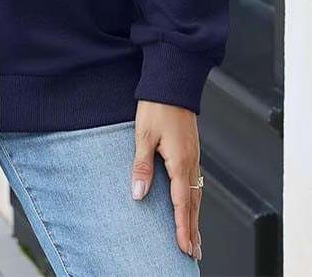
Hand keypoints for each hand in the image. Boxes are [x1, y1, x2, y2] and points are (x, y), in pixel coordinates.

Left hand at [130, 100, 201, 260]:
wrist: (172, 84)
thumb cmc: (157, 106)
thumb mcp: (143, 136)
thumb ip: (141, 167)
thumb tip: (139, 194)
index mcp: (180, 161)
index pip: (182, 202)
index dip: (182, 227)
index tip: (184, 247)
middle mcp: (191, 161)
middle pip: (194, 203)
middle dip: (193, 229)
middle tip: (193, 252)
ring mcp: (193, 156)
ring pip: (197, 194)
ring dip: (195, 217)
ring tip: (194, 237)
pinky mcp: (191, 150)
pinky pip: (196, 181)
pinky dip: (195, 200)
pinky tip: (191, 204)